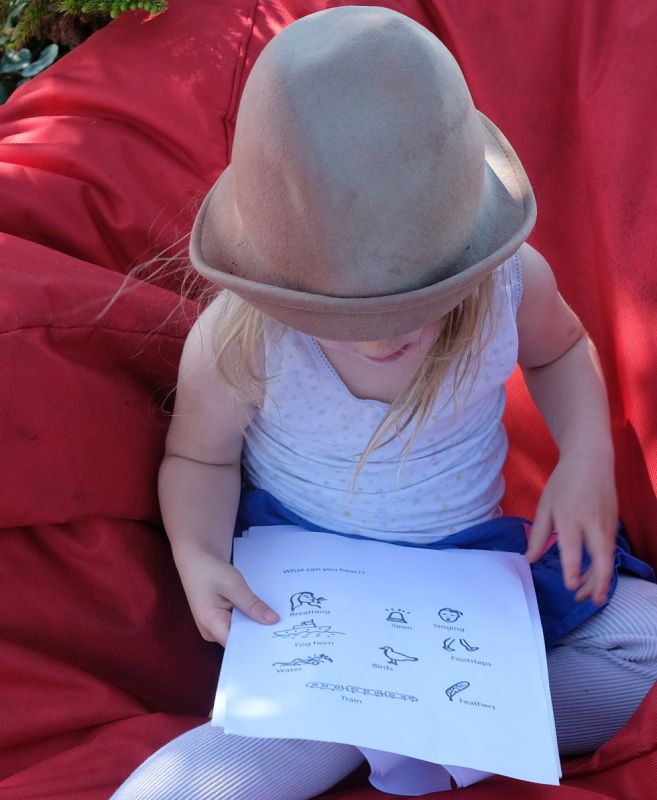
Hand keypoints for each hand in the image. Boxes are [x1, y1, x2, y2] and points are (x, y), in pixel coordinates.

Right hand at [173, 545, 278, 645]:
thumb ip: (252, 605)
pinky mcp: (220, 618)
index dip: (257, 643)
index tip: (277, 639)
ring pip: (241, 630)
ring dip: (255, 623)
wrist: (196, 556)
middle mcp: (211, 630)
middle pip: (240, 639)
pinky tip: (264, 611)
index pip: (237, 645)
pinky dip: (249, 616)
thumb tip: (272, 621)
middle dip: (259, 632)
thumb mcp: (234, 585)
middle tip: (285, 627)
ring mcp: (215, 625)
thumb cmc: (209, 569)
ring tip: (278, 620)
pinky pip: (238, 622)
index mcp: (210, 624)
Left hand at [525, 448, 616, 604]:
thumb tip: (529, 559)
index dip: (573, 567)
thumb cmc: (563, 483)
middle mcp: (592, 522)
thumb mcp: (545, 505)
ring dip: (601, 579)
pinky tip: (595, 578)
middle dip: (597, 582)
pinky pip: (610, 550)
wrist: (591, 460)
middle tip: (588, 601)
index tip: (570, 585)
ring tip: (590, 597)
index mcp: (569, 516)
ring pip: (608, 557)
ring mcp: (606, 523)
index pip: (572, 546)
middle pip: (601, 557)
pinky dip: (604, 566)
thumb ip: (538, 535)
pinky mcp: (614, 524)